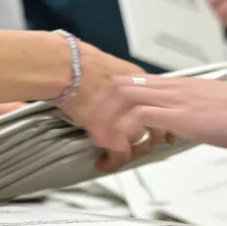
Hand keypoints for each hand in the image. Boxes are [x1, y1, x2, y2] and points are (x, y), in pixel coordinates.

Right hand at [58, 42, 168, 171]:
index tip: (162, 128)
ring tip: (125, 153)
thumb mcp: (109, 65)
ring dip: (135, 151)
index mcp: (138, 82)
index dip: (161, 119)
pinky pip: (119, 155)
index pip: (160, 105)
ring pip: (142, 143)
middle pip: (158, 126)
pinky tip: (105, 163)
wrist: (64, 68)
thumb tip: (118, 88)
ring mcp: (124, 118)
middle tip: (145, 144)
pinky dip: (112, 163)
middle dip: (153, 138)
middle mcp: (136, 100)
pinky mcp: (109, 133)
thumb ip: (122, 80)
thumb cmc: (77, 62)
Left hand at [94, 75, 226, 153]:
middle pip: (121, 85)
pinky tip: (123, 149)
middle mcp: (175, 87)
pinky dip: (125, 133)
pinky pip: (140, 117)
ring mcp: (176, 99)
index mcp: (181, 85)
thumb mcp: (212, 112)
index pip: (136, 82)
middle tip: (98, 133)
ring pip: (124, 97)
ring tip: (106, 146)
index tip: (109, 120)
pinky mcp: (181, 115)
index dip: (116, 100)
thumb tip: (175, 130)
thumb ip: (189, 117)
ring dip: (109, 122)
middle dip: (103, 108)